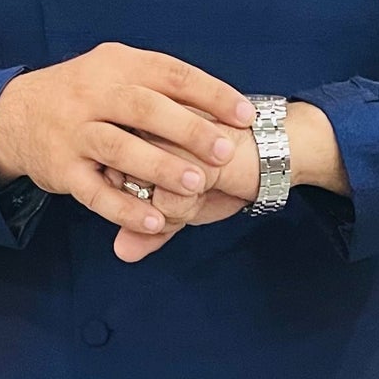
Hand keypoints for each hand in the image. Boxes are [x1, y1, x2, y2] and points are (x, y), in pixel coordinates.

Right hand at [0, 44, 253, 257]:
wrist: (14, 115)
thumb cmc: (83, 94)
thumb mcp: (115, 71)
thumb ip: (159, 82)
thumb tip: (222, 101)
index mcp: (117, 65)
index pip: (171, 73)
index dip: (211, 93)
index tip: (245, 114)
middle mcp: (94, 94)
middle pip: (145, 108)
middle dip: (188, 129)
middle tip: (224, 150)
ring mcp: (75, 132)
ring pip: (120, 148)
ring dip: (159, 167)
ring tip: (196, 186)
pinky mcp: (61, 169)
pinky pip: (95, 192)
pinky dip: (124, 208)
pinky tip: (154, 221)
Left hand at [101, 100, 348, 261]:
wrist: (271, 153)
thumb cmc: (225, 175)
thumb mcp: (182, 207)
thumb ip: (147, 229)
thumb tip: (121, 252)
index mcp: (132, 133)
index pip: (107, 188)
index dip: (142, 205)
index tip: (173, 190)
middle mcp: (138, 126)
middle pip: (120, 194)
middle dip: (158, 208)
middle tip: (193, 188)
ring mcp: (155, 132)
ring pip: (141, 199)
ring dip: (174, 208)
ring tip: (203, 183)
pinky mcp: (176, 147)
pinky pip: (164, 200)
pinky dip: (188, 205)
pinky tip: (213, 179)